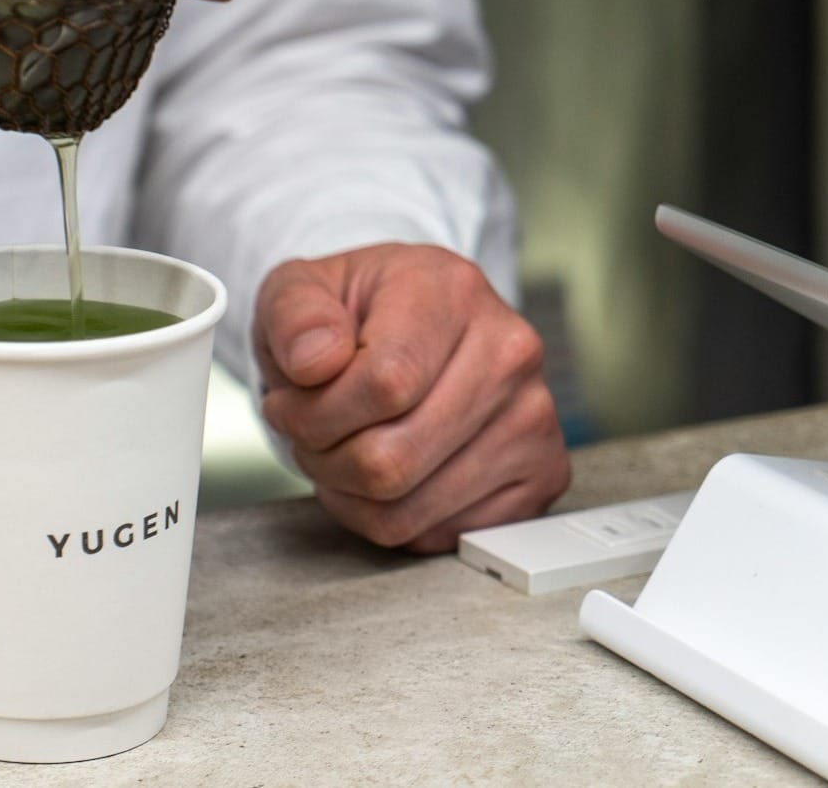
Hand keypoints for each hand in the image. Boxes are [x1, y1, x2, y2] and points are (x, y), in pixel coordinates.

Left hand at [252, 244, 569, 551]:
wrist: (400, 324)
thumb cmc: (349, 315)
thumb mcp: (296, 290)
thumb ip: (294, 315)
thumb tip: (314, 360)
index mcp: (452, 294)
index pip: (384, 385)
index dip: (314, 412)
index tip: (287, 402)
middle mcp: (509, 355)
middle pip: (391, 460)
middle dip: (323, 457)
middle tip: (308, 433)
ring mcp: (532, 420)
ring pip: (406, 510)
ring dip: (348, 493)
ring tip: (340, 449)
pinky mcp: (540, 477)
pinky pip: (437, 537)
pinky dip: (387, 518)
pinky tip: (380, 476)